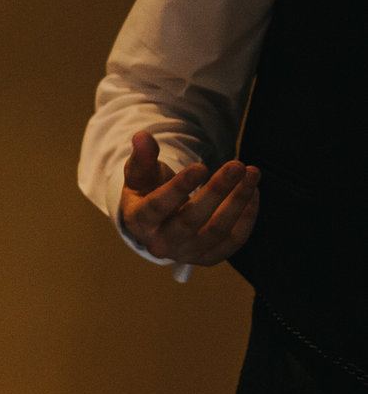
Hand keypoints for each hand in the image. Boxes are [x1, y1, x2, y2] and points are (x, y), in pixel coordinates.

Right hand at [119, 130, 258, 265]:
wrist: (156, 225)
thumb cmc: (147, 193)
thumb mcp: (140, 175)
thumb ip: (142, 157)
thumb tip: (142, 136)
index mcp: (139, 222)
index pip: (158, 207)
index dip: (179, 187)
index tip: (201, 166)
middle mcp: (161, 243)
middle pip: (191, 219)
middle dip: (217, 191)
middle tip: (237, 165)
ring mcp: (187, 253)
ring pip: (217, 230)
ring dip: (238, 200)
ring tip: (252, 173)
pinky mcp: (209, 257)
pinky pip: (233, 241)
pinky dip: (247, 217)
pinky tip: (253, 192)